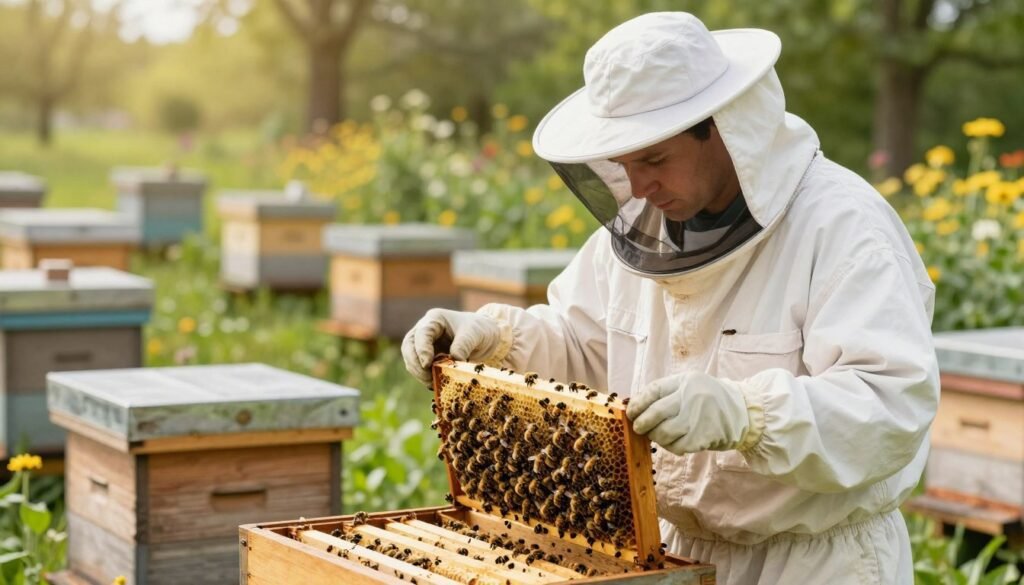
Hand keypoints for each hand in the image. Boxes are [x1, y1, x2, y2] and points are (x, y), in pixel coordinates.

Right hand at [402, 309, 503, 385]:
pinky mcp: (427, 357)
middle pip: (409, 346)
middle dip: (415, 364)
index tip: (427, 364)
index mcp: (435, 319)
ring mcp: (424, 344)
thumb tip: (454, 359)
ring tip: (433, 384)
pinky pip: (419, 368)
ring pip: (411, 359)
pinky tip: (436, 384)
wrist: (484, 337)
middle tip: (428, 379)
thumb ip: (464, 344)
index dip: (422, 349)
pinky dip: (425, 377)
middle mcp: (425, 330)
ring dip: (419, 373)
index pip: (422, 333)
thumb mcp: (475, 334)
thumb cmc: (479, 330)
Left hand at [626, 371, 751, 454]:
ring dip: (655, 436)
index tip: (630, 412)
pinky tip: (673, 443)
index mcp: (686, 381)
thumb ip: (668, 393)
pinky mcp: (702, 437)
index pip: (654, 390)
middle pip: (656, 412)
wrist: (744, 413)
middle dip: (642, 423)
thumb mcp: (691, 385)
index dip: (638, 403)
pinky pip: (676, 446)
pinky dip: (670, 447)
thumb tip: (637, 407)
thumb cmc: (711, 399)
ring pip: (664, 432)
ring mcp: (697, 418)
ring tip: (656, 435)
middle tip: (638, 428)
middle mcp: (691, 397)